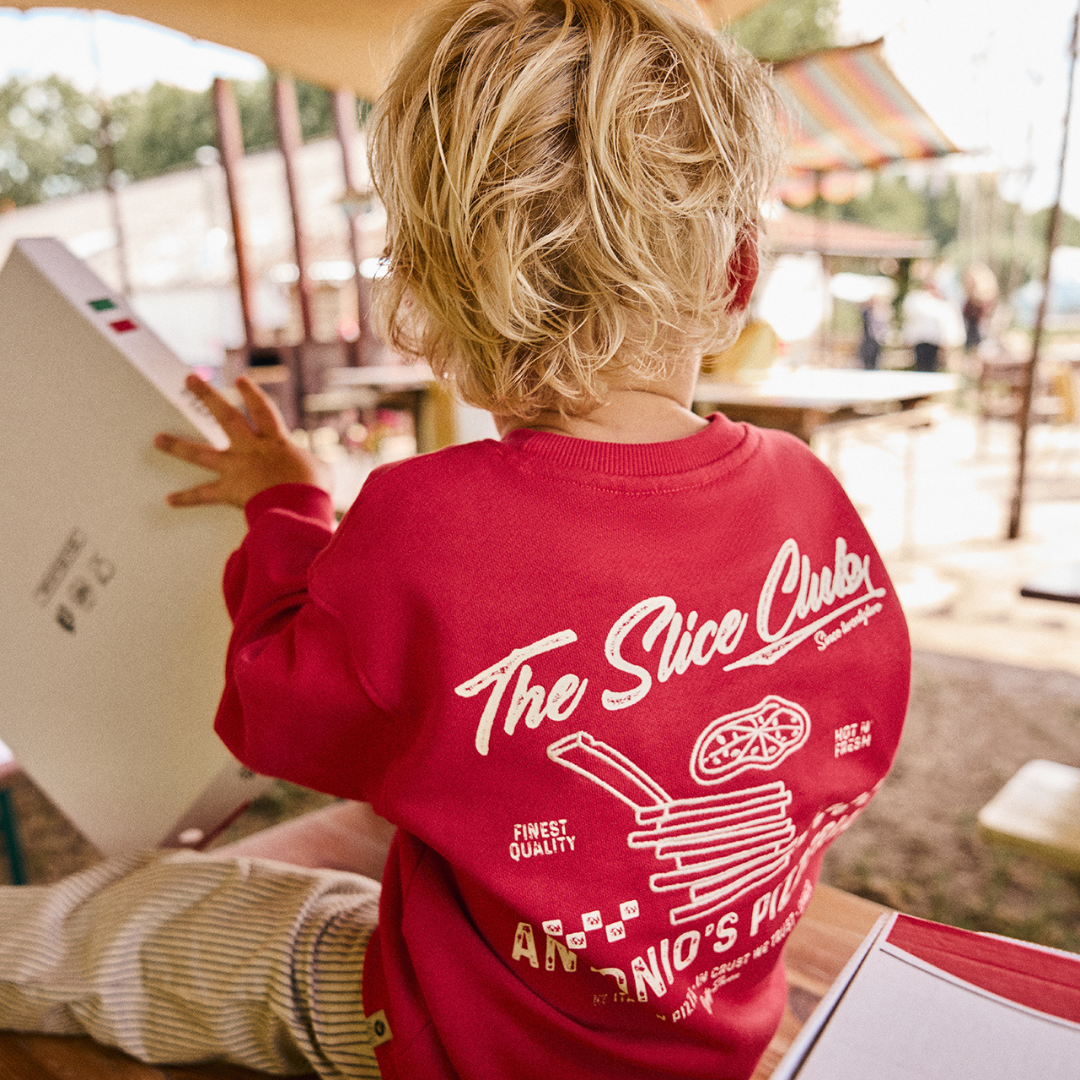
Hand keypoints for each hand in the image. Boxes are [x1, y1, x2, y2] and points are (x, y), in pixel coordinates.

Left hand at [154, 374, 332, 507]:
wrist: (297, 507)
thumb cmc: (313, 489)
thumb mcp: (323, 471)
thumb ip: (316, 465)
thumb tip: (319, 469)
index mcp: (276, 441)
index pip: (262, 410)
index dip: (251, 394)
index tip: (239, 379)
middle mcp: (250, 449)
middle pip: (225, 417)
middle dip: (207, 396)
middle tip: (189, 380)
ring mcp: (236, 468)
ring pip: (201, 453)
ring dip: (177, 445)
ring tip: (157, 438)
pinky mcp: (229, 491)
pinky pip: (204, 495)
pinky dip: (187, 498)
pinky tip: (169, 500)